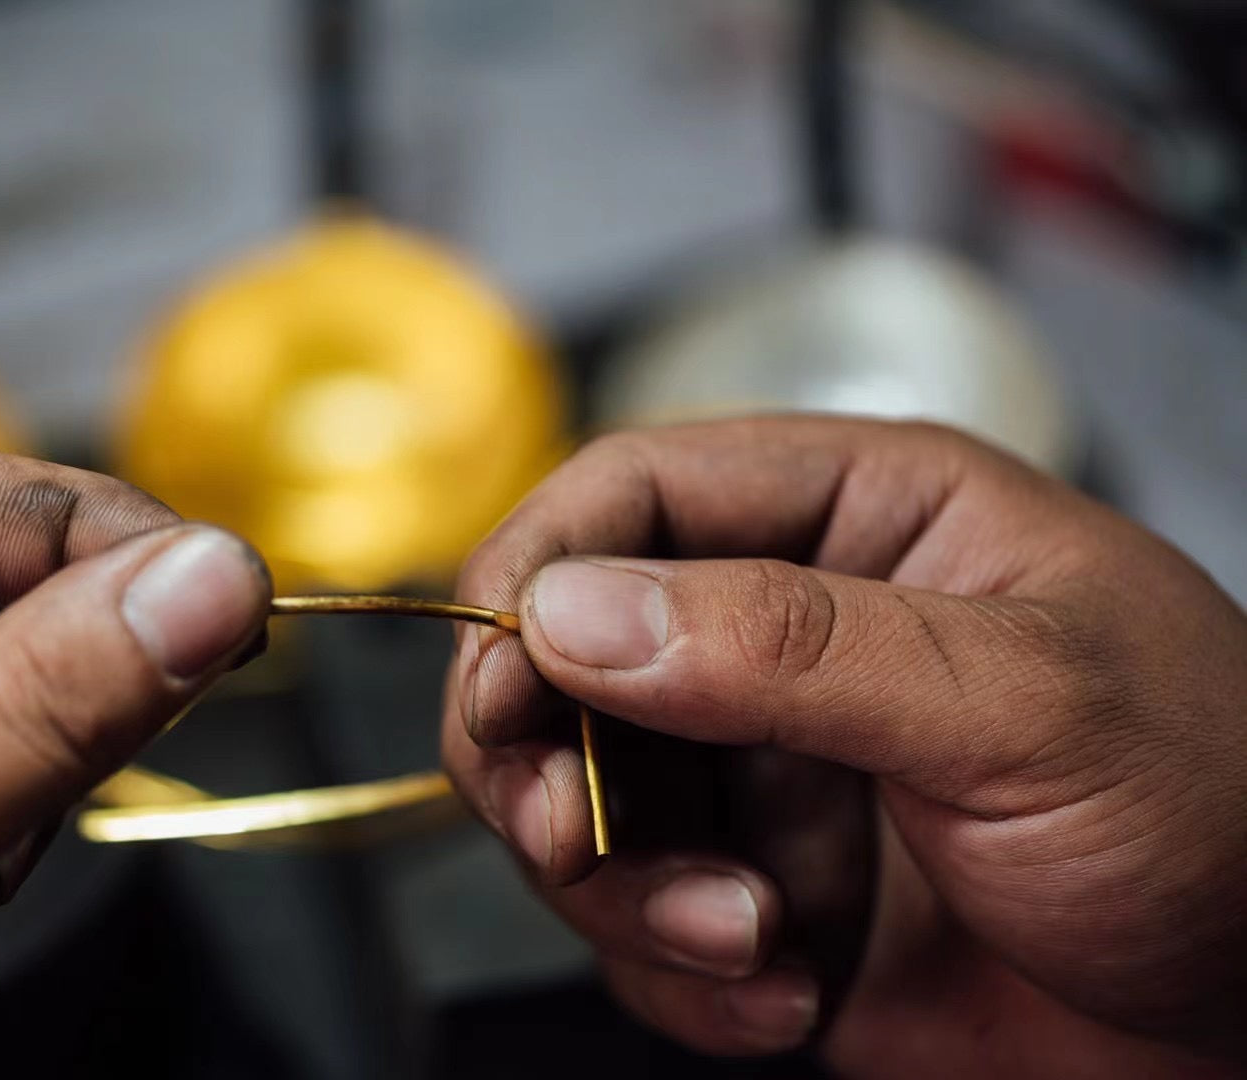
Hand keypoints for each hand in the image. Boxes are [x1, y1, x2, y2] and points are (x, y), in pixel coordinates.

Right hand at [442, 417, 1246, 1076]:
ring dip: (621, 886)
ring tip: (739, 936)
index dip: (542, 568)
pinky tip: (783, 994)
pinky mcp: (760, 896)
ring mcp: (768, 773)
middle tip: (566, 826)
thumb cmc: (1223, 808)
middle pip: (570, 655)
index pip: (636, 492)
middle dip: (546, 754)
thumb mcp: (1021, 697)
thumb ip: (791, 644)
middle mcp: (788, 639)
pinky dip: (680, 977)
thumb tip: (577, 612)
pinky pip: (638, 928)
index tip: (503, 670)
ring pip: (581, 801)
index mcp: (858, 520)